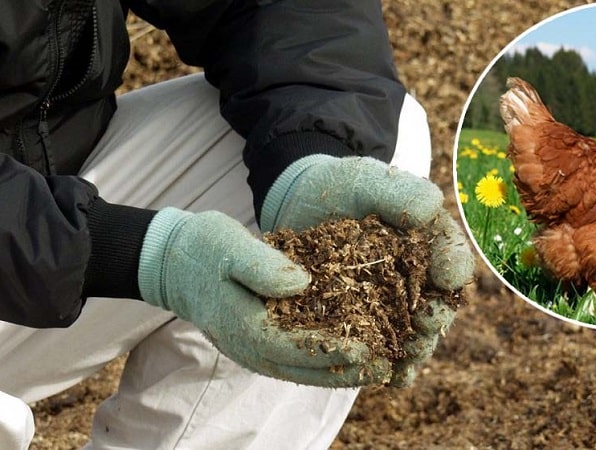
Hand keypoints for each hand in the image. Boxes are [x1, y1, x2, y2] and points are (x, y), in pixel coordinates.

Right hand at [138, 208, 394, 386]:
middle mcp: (251, 348)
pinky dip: (325, 362)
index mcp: (245, 326)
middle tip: (386, 366)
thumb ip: (263, 266)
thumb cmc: (203, 248)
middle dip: (347, 371)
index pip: (297, 348)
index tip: (369, 349)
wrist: (174, 262)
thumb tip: (303, 283)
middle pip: (306, 369)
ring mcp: (253, 350)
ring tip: (378, 368)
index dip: (335, 351)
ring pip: (303, 371)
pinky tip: (352, 355)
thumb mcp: (230, 246)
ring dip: (340, 373)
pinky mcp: (260, 342)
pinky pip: (296, 361)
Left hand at [262, 155, 473, 385]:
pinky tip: (390, 379)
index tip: (448, 275)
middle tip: (426, 323)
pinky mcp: (367, 325)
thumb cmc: (343, 188)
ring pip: (415, 333)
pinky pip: (386, 350)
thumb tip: (432, 206)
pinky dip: (392, 367)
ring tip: (408, 357)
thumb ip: (399, 192)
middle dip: (435, 316)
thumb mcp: (367, 180)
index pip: (451, 256)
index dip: (453, 266)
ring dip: (416, 349)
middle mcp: (419, 277)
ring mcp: (394, 305)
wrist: (303, 206)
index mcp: (429, 241)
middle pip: (438, 302)